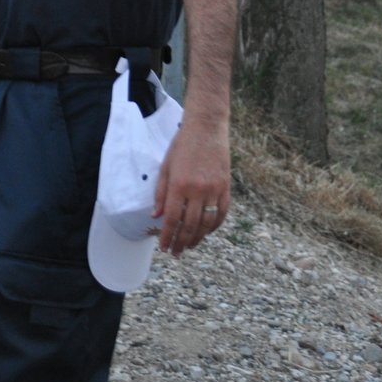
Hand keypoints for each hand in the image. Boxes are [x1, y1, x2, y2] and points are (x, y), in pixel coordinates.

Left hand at [152, 117, 230, 255]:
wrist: (206, 129)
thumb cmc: (182, 146)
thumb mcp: (165, 167)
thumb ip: (160, 193)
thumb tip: (156, 216)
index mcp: (179, 185)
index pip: (172, 219)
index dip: (168, 236)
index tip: (164, 248)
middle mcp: (197, 190)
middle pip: (190, 225)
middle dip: (182, 242)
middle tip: (176, 253)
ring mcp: (213, 190)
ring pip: (207, 223)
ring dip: (197, 238)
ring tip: (189, 246)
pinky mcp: (226, 187)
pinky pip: (221, 213)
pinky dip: (214, 226)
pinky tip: (206, 232)